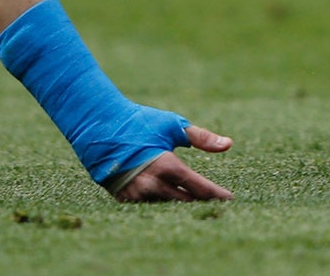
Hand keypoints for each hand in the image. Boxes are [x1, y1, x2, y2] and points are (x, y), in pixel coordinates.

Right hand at [111, 125, 233, 202]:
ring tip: (198, 205)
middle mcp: (152, 185)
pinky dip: (162, 204)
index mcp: (167, 166)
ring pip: (166, 206)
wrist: (99, 126)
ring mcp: (136, 195)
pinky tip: (172, 203)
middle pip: (185, 202)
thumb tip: (228, 144)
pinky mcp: (124, 199)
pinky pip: (149, 206)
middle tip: (217, 204)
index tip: (230, 200)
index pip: (198, 188)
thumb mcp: (173, 126)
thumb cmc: (139, 122)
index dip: (216, 195)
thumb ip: (202, 138)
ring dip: (181, 205)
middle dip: (201, 203)